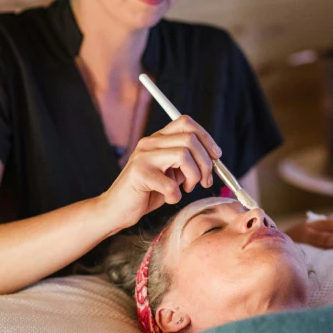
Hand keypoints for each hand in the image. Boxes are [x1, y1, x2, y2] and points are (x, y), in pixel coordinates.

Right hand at [98, 115, 220, 232]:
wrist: (116, 210)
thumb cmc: (146, 192)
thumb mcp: (170, 173)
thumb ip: (187, 162)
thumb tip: (213, 158)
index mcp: (157, 139)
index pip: (186, 123)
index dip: (206, 138)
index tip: (216, 156)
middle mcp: (149, 143)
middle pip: (189, 139)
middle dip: (206, 162)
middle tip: (205, 181)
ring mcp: (143, 157)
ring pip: (184, 155)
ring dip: (193, 177)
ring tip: (186, 189)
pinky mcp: (139, 175)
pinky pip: (171, 184)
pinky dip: (176, 196)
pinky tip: (169, 198)